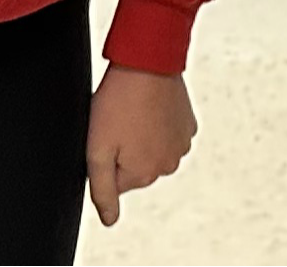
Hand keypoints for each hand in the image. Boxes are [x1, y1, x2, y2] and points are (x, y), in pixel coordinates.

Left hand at [86, 66, 194, 227]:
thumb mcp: (97, 151)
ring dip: (142, 139)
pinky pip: (168, 135)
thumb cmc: (117, 104)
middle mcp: (168, 166)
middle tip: (118, 125)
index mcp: (144, 175)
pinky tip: (149, 109)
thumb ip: (102, 191)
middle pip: (135, 169)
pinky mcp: (189, 126)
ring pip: (152, 152)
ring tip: (134, 115)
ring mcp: (182, 145)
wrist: (147, 65)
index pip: (115, 183)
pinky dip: (158, 126)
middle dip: (125, 151)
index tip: (107, 137)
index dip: (106, 158)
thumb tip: (110, 220)